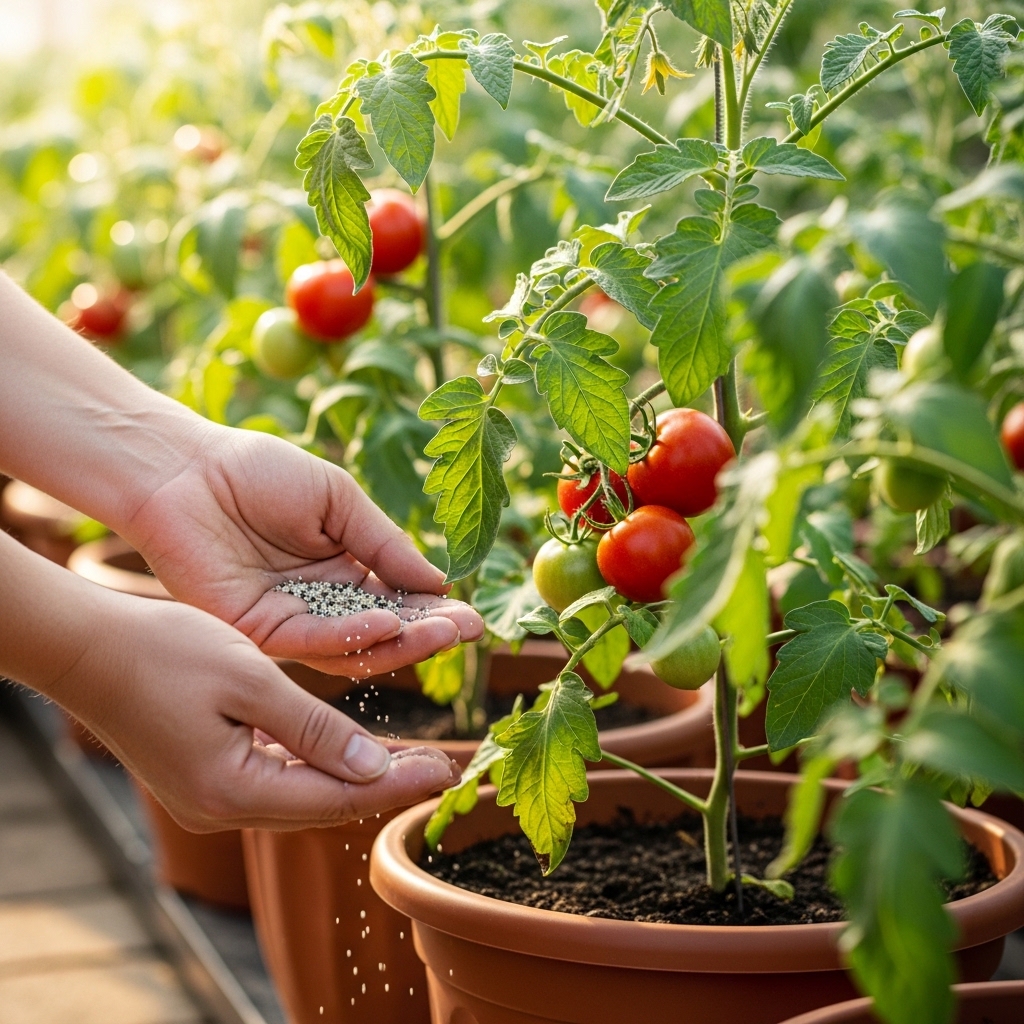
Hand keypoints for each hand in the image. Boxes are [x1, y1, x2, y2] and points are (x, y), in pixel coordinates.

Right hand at [1, 532, 459, 829]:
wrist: (88, 651)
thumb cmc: (165, 653)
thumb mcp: (250, 681)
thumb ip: (313, 729)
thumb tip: (373, 768)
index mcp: (233, 791)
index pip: (338, 797)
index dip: (397, 784)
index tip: (446, 769)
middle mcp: (223, 808)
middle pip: (324, 805)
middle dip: (385, 785)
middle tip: (442, 765)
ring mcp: (211, 799)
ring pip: (304, 795)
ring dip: (356, 776)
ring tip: (410, 759)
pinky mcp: (206, 779)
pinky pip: (278, 781)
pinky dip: (320, 766)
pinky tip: (350, 752)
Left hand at [123, 426, 483, 674]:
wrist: (184, 469)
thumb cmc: (258, 472)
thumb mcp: (338, 501)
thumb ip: (384, 543)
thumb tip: (439, 583)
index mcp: (343, 571)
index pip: (399, 602)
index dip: (436, 611)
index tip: (473, 617)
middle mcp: (321, 604)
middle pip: (383, 634)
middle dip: (428, 634)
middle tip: (467, 631)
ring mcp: (290, 622)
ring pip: (353, 649)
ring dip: (400, 642)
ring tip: (441, 631)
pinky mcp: (257, 632)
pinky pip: (312, 642)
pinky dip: (351, 636)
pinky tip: (386, 622)